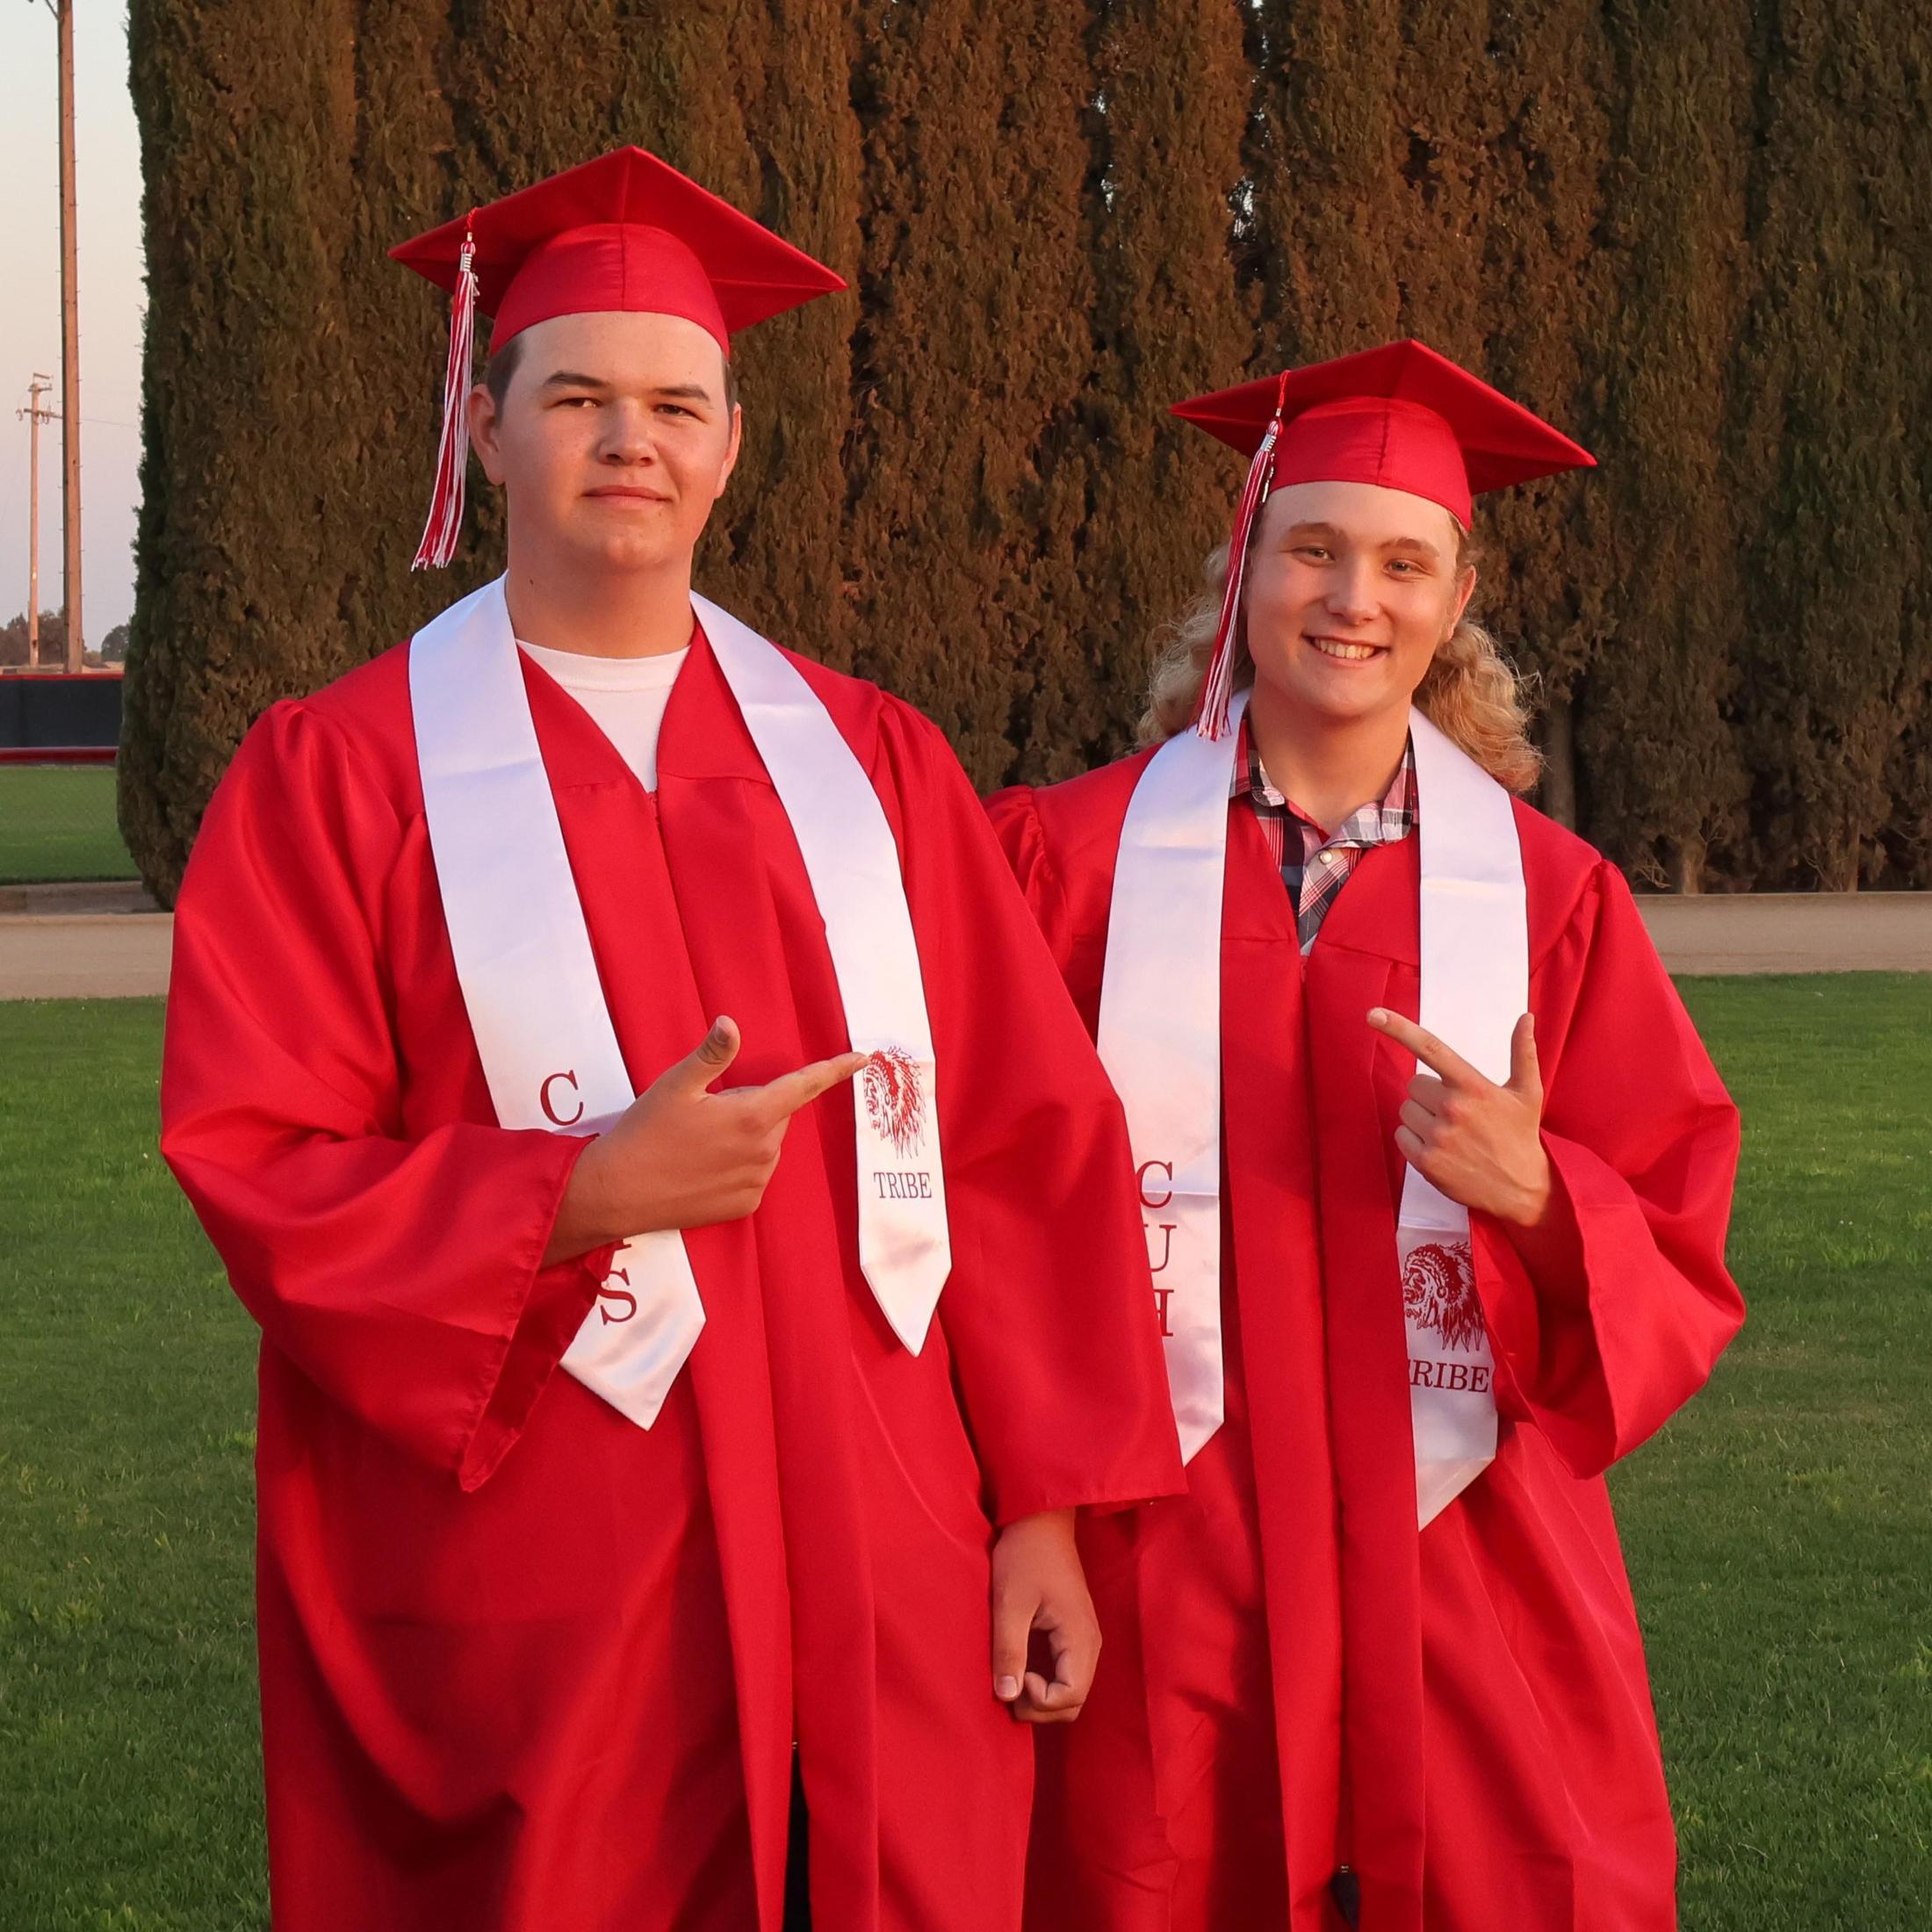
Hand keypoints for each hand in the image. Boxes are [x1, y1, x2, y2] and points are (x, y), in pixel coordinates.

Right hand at [544, 1018, 865, 1262]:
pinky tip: (701, 1168)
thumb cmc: (644, 1133)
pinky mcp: (744, 1205)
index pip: (805, 1086)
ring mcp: (756, 1181)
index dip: (835, 1069)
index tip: (863, 1058)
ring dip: (745, 1136)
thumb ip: (711, 1055)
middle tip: (707, 1111)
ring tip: (698, 1142)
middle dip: (753, 1105)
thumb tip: (731, 1023)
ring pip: (765, 1144)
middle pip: (777, 1115)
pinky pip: (753, 1174)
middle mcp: (764, 1151)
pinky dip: (736, 1165)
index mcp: (752, 1116)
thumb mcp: (675, 1086)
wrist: (617, 1193)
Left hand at [990, 1509, 1100, 1725]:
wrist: (1040, 1519)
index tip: (1014, 1676)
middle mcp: (1089, 1643)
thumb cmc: (1024, 1556)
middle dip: (1039, 1707)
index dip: (1039, 1701)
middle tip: (1007, 1686)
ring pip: (1071, 1690)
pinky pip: (1066, 1673)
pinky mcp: (1073, 1632)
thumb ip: (1009, 1651)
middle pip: (1074, 1702)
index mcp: (1080, 1637)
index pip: (1071, 1697)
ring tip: (1011, 1676)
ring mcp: (1084, 1638)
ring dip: (1041, 1697)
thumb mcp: (1009, 1603)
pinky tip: (1020, 1667)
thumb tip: (1006, 1697)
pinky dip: (1045, 1682)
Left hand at [1367, 1008, 1551, 1228]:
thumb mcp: (1528, 1092)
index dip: (1399, 1028)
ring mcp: (1438, 1137)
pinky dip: (1414, 1140)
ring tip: (1451, 1131)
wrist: (1522, 1189)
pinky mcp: (1427, 1162)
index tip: (1374, 1015)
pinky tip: (1440, 1148)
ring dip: (1421, 1117)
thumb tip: (1526, 1017)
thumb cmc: (1521, 1136)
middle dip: (1429, 1094)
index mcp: (1473, 1087)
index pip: (1431, 1048)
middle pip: (1414, 1085)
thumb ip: (1522, 1052)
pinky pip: (1401, 1136)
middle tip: (1455, 1111)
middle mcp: (1453, 1109)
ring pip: (1405, 1110)